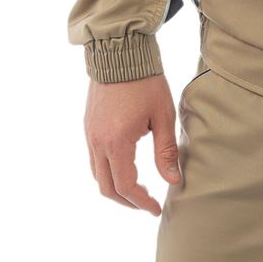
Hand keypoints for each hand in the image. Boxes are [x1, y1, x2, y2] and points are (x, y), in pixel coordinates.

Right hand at [83, 72, 181, 215]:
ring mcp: (90, 135)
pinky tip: (125, 167)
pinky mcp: (89, 127)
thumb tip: (173, 181)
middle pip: (107, 188)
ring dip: (116, 188)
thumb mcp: (163, 115)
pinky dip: (108, 172)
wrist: (120, 52)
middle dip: (127, 201)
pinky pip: (94, 160)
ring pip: (97, 175)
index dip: (141, 202)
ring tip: (138, 189)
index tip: (155, 209)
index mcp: (117, 142)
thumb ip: (166, 151)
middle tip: (147, 204)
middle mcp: (97, 142)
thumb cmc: (146, 81)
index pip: (126, 186)